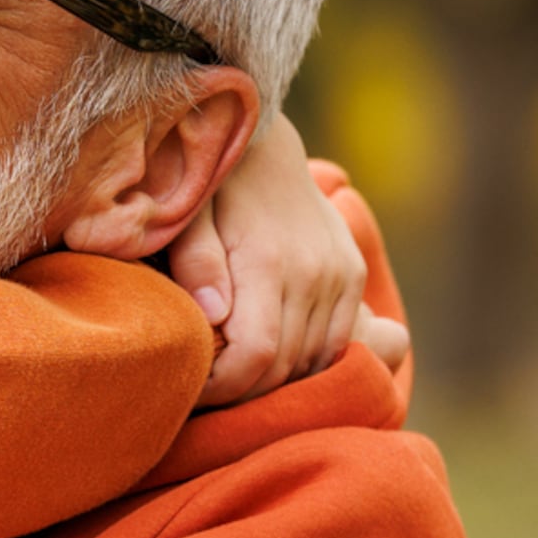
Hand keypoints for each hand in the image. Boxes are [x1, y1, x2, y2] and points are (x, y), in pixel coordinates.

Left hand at [169, 113, 369, 406]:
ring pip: (314, 360)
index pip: (255, 354)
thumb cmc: (209, 184)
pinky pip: (338, 341)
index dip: (221, 387)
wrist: (260, 145)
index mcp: (268, 261)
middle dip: (241, 391)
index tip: (188, 389)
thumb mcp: (187, 214)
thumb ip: (196, 262)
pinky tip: (269, 361)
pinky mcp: (350, 273)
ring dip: (274, 381)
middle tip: (202, 392)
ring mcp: (339, 273)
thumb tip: (211, 315)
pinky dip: (306, 362)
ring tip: (231, 376)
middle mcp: (314, 271)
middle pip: (284, 366)